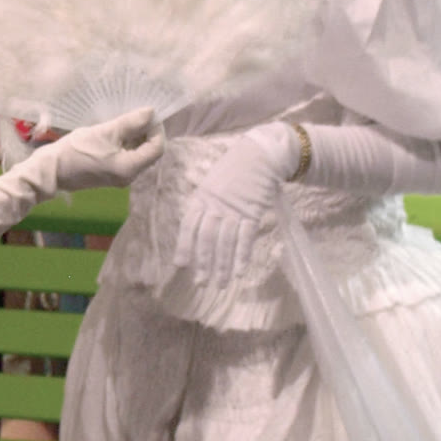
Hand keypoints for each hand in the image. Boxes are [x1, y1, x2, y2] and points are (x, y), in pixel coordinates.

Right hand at [44, 106, 163, 190]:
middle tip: (136, 115)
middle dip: (146, 132)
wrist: (50, 169)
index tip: (147, 114)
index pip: (157, 148)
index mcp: (130, 168)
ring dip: (135, 137)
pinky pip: (126, 158)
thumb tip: (151, 112)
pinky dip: (125, 144)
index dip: (157, 129)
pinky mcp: (110, 175)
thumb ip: (130, 123)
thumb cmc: (76, 150)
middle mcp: (129, 176)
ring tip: (124, 122)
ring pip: (138, 154)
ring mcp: (119, 177)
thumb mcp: (105, 132)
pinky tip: (115, 133)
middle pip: (149, 152)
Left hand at [171, 122, 300, 290]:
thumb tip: (193, 229)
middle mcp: (215, 206)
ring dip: (223, 265)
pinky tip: (239, 272)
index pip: (189, 226)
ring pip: (225, 242)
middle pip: (206, 238)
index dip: (184, 246)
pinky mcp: (253, 213)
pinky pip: (246, 238)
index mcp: (201, 198)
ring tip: (220, 285)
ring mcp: (234, 210)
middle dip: (203, 262)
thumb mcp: (210, 185)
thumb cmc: (233, 171)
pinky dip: (242, 256)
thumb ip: (202, 206)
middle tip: (200, 283)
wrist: (260, 156)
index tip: (180, 265)